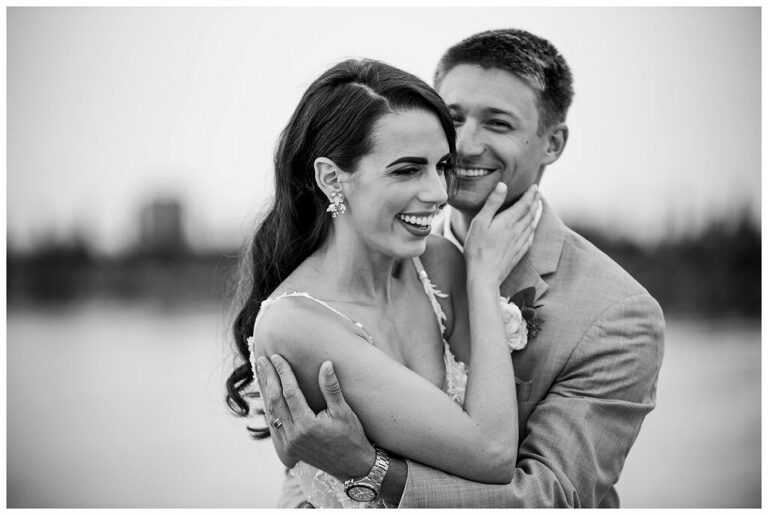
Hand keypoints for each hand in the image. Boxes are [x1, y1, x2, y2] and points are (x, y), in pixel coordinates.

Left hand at [255, 354, 376, 480]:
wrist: (353, 466)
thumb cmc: (352, 437)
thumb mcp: (344, 411)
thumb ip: (331, 388)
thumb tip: (326, 364)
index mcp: (307, 425)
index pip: (290, 392)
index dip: (283, 372)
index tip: (277, 357)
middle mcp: (294, 435)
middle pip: (275, 401)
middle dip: (268, 378)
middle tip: (262, 360)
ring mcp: (290, 443)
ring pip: (272, 413)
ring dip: (266, 392)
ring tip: (262, 374)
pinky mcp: (289, 449)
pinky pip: (274, 424)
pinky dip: (270, 408)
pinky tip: (269, 397)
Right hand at [463, 183, 541, 284]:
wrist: (484, 276)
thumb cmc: (477, 249)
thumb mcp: (480, 222)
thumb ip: (492, 203)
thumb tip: (503, 185)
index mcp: (508, 221)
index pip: (524, 204)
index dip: (530, 194)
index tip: (535, 186)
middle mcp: (517, 231)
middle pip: (530, 213)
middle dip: (535, 202)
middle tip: (539, 194)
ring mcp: (519, 243)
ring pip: (532, 225)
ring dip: (536, 214)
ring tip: (538, 207)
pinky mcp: (518, 254)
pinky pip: (530, 237)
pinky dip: (533, 229)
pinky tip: (532, 229)